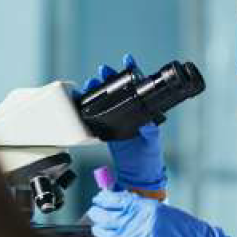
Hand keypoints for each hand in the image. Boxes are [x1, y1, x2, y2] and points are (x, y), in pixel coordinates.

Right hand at [75, 55, 166, 191]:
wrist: (137, 175)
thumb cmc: (149, 158)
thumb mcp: (152, 144)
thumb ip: (150, 133)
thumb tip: (148, 125)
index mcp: (143, 112)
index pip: (139, 88)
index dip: (134, 72)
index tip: (128, 61)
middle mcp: (130, 113)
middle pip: (119, 90)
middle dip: (111, 77)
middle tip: (104, 69)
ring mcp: (117, 120)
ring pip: (106, 99)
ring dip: (99, 88)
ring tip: (92, 80)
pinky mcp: (107, 129)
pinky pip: (97, 114)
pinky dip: (90, 104)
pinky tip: (85, 97)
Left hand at [87, 189, 231, 236]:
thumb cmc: (183, 229)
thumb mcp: (161, 210)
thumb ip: (139, 208)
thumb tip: (120, 204)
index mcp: (145, 208)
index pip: (115, 200)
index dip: (103, 199)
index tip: (99, 199)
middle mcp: (137, 223)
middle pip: (106, 216)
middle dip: (97, 213)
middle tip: (94, 211)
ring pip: (105, 234)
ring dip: (100, 229)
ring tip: (98, 227)